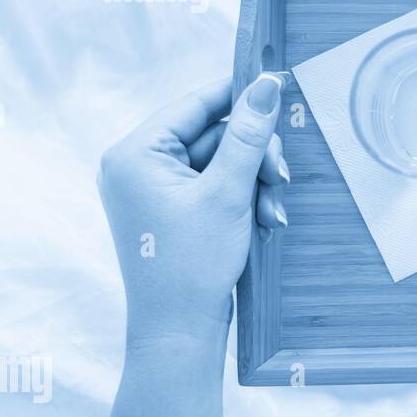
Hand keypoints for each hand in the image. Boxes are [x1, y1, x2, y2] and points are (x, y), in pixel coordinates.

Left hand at [97, 74, 289, 346]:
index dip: (240, 96)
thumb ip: (249, 136)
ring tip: (272, 212)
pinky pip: (217, 187)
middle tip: (280, 177)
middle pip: (213, 135)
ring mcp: (155, 191)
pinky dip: (244, 200)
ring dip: (255, 182)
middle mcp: (138, 167)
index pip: (195, 105)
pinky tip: (263, 221)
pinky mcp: (173, 212)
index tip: (278, 85)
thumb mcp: (227, 194)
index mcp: (135, 154)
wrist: (179, 332)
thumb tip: (267, 84)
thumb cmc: (191, 265)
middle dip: (254, 158)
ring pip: (222, 163)